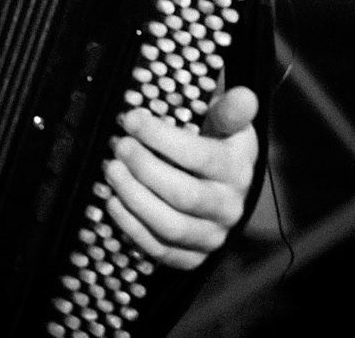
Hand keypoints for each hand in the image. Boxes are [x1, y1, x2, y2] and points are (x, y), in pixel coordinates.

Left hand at [101, 87, 258, 269]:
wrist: (225, 190)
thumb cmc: (216, 145)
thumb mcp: (226, 124)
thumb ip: (230, 110)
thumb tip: (244, 96)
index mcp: (237, 169)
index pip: (200, 156)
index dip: (162, 138)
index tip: (131, 119)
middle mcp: (230, 207)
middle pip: (183, 195)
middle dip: (144, 169)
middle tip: (119, 146)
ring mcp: (213, 236)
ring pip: (171, 226)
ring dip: (134, 198)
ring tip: (110, 171)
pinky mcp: (194, 257)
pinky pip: (161, 251)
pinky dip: (132, 228)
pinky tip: (112, 202)